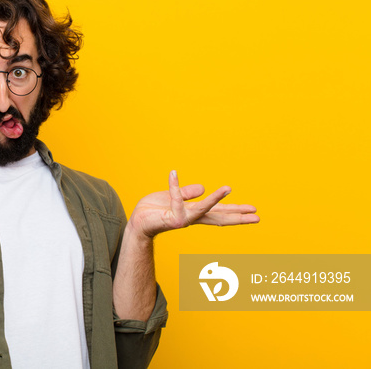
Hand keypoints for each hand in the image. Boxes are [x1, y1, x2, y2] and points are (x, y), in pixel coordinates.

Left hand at [128, 170, 258, 238]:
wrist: (137, 221)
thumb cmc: (154, 210)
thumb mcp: (173, 196)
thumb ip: (187, 192)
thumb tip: (203, 188)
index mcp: (195, 212)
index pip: (219, 212)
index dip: (236, 210)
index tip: (253, 210)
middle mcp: (192, 218)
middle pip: (220, 217)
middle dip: (238, 217)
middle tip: (258, 217)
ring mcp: (183, 219)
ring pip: (203, 209)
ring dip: (214, 198)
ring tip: (228, 188)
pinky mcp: (171, 218)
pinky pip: (175, 198)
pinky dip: (174, 186)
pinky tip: (173, 173)